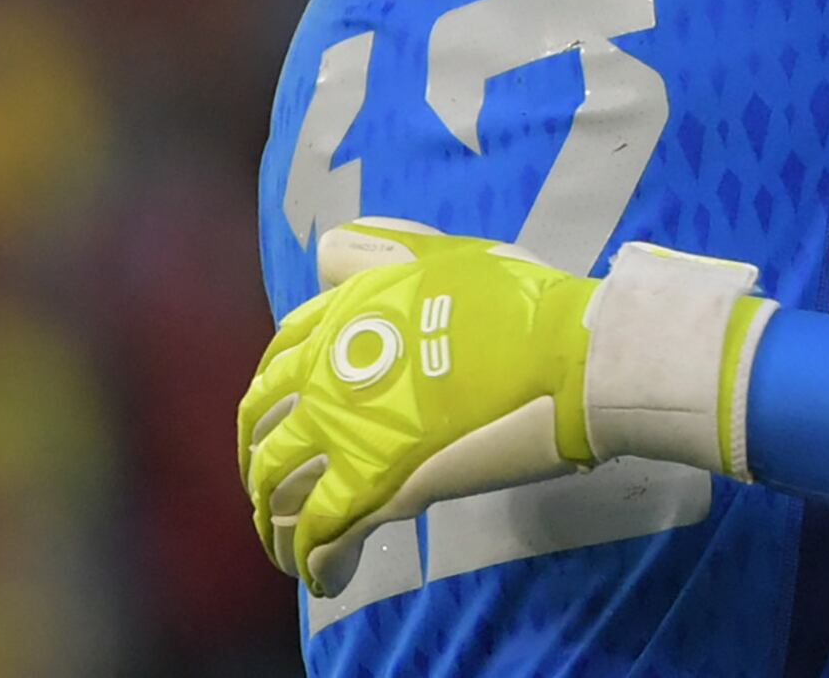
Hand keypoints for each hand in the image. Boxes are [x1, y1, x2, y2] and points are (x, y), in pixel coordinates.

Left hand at [237, 220, 773, 597]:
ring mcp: (348, 434)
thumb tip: (328, 251)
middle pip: (261, 434)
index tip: (280, 425)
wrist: (571, 355)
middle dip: (257, 467)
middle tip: (276, 491)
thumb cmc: (522, 304)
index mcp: (343, 319)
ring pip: (277, 493)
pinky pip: (322, 536)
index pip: (275, 366)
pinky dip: (316, 562)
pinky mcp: (379, 488)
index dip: (269, 402)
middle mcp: (329, 376)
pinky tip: (329, 577)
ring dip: (275, 525)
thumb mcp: (446, 255)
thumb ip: (384, 252)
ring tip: (292, 548)